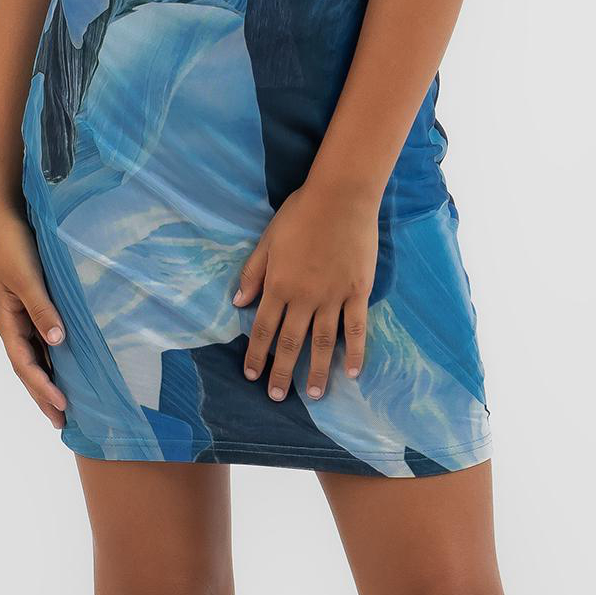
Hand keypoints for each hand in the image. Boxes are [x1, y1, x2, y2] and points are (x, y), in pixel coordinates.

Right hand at [0, 198, 67, 426]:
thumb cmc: (11, 245)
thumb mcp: (27, 278)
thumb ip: (42, 309)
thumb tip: (58, 341)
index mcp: (5, 321)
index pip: (25, 365)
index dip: (42, 388)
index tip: (62, 407)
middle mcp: (10, 323)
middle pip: (28, 368)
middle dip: (43, 395)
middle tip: (64, 422)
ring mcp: (17, 315)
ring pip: (34, 355)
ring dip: (48, 379)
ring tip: (66, 403)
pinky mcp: (27, 304)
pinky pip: (40, 338)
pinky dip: (52, 356)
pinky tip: (65, 364)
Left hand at [233, 179, 378, 402]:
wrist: (341, 197)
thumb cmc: (301, 213)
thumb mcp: (268, 240)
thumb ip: (253, 273)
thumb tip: (238, 302)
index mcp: (279, 285)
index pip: (264, 329)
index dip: (256, 354)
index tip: (251, 375)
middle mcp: (304, 297)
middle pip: (291, 343)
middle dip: (282, 373)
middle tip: (277, 396)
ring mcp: (333, 297)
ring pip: (323, 343)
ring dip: (317, 371)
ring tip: (315, 395)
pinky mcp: (357, 292)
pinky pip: (356, 328)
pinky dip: (355, 352)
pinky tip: (352, 373)